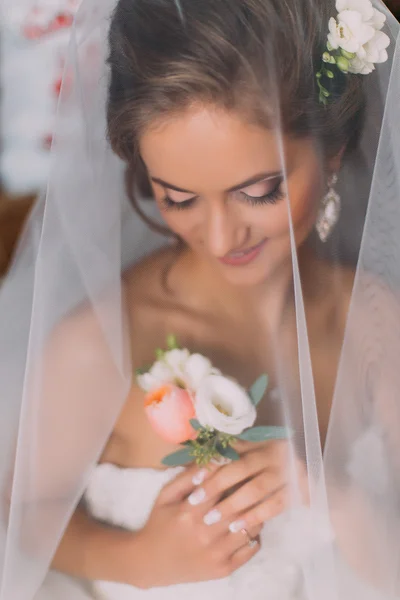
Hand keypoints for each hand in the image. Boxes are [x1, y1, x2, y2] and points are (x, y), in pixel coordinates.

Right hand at [130, 467, 260, 588]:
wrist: (150, 562)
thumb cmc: (159, 523)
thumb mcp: (166, 495)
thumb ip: (188, 476)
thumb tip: (212, 459)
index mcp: (189, 511)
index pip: (222, 486)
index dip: (233, 475)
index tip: (240, 468)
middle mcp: (205, 533)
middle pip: (238, 506)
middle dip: (248, 492)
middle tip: (253, 482)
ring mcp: (216, 553)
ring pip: (250, 527)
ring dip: (255, 513)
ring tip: (254, 503)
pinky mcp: (223, 569)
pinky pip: (251, 549)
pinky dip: (255, 535)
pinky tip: (249, 526)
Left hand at [184, 439, 308, 532]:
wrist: (309, 475)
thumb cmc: (267, 466)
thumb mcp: (250, 454)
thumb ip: (226, 455)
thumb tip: (193, 461)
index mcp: (259, 440)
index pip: (232, 449)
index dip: (212, 462)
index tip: (193, 479)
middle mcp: (273, 451)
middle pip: (241, 467)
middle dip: (216, 485)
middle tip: (195, 500)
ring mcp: (287, 470)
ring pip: (256, 488)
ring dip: (232, 504)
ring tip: (211, 518)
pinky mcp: (298, 489)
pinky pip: (274, 505)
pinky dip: (254, 516)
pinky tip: (238, 527)